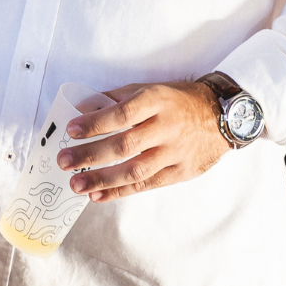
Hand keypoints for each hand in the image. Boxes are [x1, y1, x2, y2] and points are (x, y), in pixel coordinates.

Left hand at [56, 81, 228, 202]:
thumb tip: (83, 107)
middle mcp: (166, 128)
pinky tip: (99, 195)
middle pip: (124, 145)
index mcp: (156, 102)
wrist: (221, 117)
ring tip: (77, 185)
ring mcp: (174, 153)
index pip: (122, 114)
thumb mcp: (150, 90)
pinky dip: (120, 192)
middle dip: (91, 155)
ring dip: (102, 180)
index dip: (96, 123)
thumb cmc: (178, 101)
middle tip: (65, 161)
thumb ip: (117, 99)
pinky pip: (146, 185)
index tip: (71, 130)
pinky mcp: (179, 173)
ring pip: (135, 171)